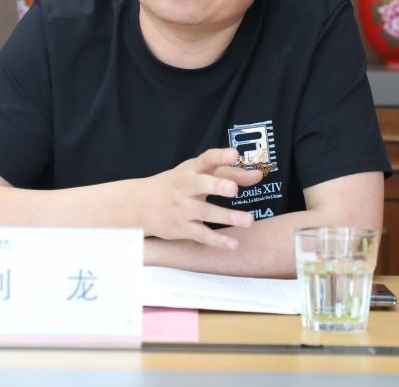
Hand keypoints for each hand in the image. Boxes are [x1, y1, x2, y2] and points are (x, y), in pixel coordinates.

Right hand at [136, 148, 263, 249]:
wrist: (140, 204)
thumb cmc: (178, 185)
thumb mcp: (198, 173)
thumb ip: (230, 173)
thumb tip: (258, 175)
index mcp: (191, 169)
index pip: (206, 159)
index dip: (220, 156)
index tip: (234, 154)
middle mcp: (185, 187)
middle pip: (200, 184)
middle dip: (216, 185)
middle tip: (233, 189)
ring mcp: (182, 208)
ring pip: (204, 212)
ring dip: (226, 216)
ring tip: (248, 220)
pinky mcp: (182, 228)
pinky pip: (201, 235)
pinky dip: (217, 240)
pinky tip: (234, 244)